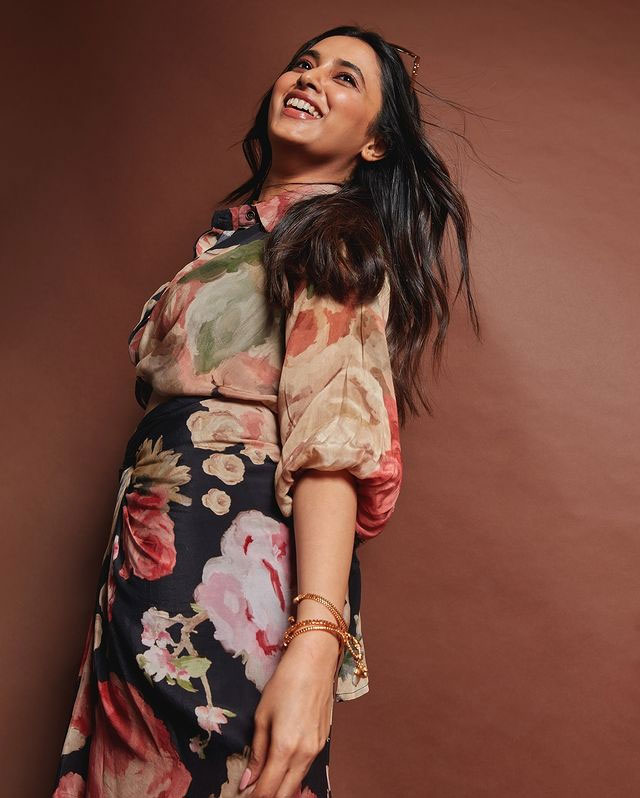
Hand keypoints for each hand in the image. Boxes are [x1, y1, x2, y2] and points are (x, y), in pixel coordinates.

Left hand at [239, 631, 340, 796]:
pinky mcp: (323, 743)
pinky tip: (281, 770)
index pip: (268, 789)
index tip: (242, 797)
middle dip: (268, 797)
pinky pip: (306, 769)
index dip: (254, 797)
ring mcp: (316, 750)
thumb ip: (257, 752)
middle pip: (285, 794)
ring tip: (263, 784)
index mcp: (284, 748)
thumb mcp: (262, 716)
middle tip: (252, 793)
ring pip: (297, 783)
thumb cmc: (285, 684)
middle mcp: (304, 754)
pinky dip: (292, 776)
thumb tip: (247, 781)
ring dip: (281, 789)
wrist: (314, 663)